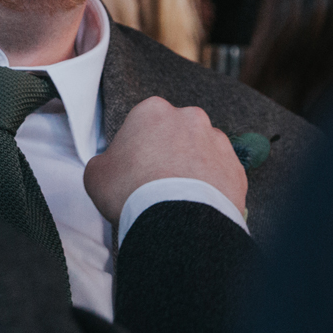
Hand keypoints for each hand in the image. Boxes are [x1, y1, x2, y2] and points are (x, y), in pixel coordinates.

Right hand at [83, 96, 246, 223]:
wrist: (176, 221)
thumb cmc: (131, 192)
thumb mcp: (96, 174)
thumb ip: (104, 161)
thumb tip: (111, 166)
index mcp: (153, 111)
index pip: (143, 124)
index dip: (136, 148)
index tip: (133, 169)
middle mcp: (189, 118)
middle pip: (176, 133)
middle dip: (169, 153)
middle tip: (158, 183)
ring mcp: (217, 141)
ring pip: (202, 151)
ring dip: (193, 168)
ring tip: (180, 197)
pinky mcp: (236, 167)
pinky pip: (221, 174)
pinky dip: (212, 186)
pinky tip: (198, 205)